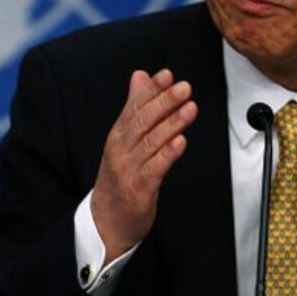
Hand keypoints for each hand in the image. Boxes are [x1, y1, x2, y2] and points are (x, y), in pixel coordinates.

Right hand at [90, 69, 196, 258]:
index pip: (134, 107)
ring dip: (172, 123)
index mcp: (118, 135)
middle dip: (164, 102)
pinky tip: (181, 141)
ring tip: (190, 108)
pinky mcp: (139, 190)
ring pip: (151, 142)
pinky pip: (155, 169)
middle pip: (142, 121)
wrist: (106, 221)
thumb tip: (140, 74)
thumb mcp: (123, 139)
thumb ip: (134, 106)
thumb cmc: (118, 177)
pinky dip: (167, 154)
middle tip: (184, 87)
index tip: (167, 74)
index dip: (151, 90)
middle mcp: (120, 149)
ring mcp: (128, 169)